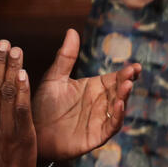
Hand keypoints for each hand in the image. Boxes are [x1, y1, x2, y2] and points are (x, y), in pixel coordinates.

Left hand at [29, 28, 139, 162]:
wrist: (32, 132)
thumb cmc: (43, 106)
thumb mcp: (54, 78)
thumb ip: (65, 57)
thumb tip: (72, 31)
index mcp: (94, 88)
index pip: (115, 78)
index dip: (126, 72)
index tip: (135, 66)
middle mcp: (101, 103)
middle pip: (120, 91)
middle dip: (127, 82)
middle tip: (131, 73)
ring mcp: (101, 120)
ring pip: (118, 108)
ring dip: (124, 97)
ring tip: (126, 86)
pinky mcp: (97, 136)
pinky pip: (111, 126)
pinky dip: (117, 116)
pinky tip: (118, 105)